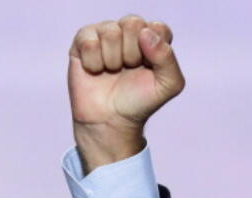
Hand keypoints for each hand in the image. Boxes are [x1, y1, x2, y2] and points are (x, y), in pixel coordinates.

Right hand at [68, 15, 184, 173]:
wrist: (111, 119)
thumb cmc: (140, 101)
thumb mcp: (168, 85)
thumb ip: (168, 58)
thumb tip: (145, 33)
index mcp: (152, 39)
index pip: (158, 28)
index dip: (154, 50)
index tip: (150, 68)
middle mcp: (129, 32)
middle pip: (133, 23)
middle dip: (133, 53)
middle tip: (129, 69)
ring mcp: (104, 34)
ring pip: (110, 31)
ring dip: (113, 60)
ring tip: (113, 71)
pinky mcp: (83, 41)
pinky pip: (88, 41)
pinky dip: (94, 62)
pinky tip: (96, 71)